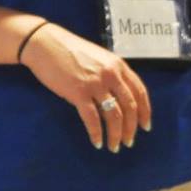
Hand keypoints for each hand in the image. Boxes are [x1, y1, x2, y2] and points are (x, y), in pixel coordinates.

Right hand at [20, 22, 151, 151]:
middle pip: (129, 107)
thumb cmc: (70, 51)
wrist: (44, 43)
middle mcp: (111, 74)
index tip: (145, 127)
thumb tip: (119, 100)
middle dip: (131, 128)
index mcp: (118, 66)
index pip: (139, 92)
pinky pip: (92, 119)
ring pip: (114, 116)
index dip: (145, 112)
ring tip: (114, 146)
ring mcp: (95, 84)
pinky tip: (97, 143)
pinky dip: (96, 134)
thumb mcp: (99, 59)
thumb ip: (112, 76)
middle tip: (129, 142)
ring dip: (116, 135)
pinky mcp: (78, 92)